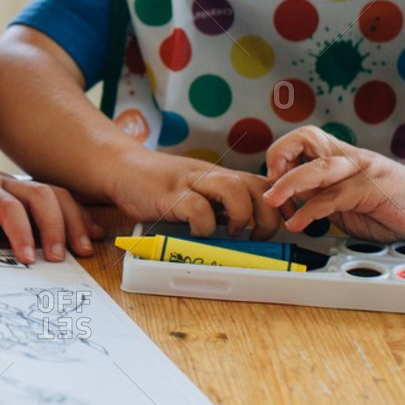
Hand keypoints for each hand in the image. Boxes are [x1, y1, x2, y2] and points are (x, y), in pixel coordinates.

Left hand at [0, 147, 101, 265]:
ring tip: (84, 249)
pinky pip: (61, 197)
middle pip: (41, 195)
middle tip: (58, 259)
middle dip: (54, 226)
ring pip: (56, 194)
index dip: (20, 231)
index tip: (26, 258)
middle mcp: (7, 184)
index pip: (7, 206)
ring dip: (73, 220)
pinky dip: (79, 214)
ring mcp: (21, 186)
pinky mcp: (30, 192)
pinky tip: (92, 234)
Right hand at [105, 154, 281, 240]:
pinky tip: (197, 232)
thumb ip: (216, 207)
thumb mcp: (195, 193)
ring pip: (233, 189)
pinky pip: (197, 208)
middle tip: (260, 237)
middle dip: (268, 215)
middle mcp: (210, 176)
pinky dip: (204, 225)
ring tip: (232, 231)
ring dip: (240, 215)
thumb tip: (243, 235)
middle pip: (256, 185)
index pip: (263, 184)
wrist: (121, 167)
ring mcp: (190, 183)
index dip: (280, 205)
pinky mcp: (169, 194)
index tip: (284, 226)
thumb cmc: (158, 186)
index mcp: (219, 177)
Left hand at [262, 125, 404, 239]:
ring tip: (272, 200)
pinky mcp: (374, 189)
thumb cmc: (390, 204)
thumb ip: (320, 195)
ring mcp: (363, 170)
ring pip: (318, 167)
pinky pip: (334, 196)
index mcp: (341, 156)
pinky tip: (298, 223)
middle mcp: (350, 157)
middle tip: (269, 185)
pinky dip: (311, 211)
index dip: (281, 154)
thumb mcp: (346, 202)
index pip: (303, 138)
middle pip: (306, 139)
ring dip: (289, 184)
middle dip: (279, 157)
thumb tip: (286, 199)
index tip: (271, 180)